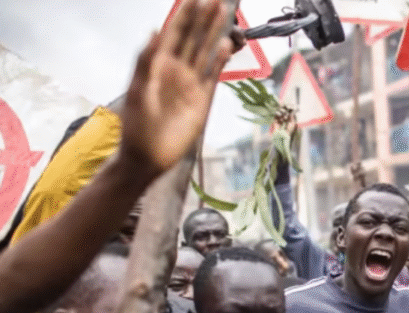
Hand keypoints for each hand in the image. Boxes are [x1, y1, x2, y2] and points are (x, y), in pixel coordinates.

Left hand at [120, 0, 232, 176]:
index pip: (173, 32)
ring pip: (205, 51)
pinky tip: (226, 45)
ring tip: (225, 13)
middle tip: (216, 0)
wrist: (149, 156)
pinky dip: (220, 60)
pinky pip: (213, 74)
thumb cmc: (137, 126)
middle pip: (193, 37)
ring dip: (214, 33)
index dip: (184, 14)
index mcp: (157, 64)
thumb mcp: (137, 90)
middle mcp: (176, 69)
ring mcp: (191, 83)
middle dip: (203, 18)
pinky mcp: (203, 98)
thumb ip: (146, 61)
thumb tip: (155, 31)